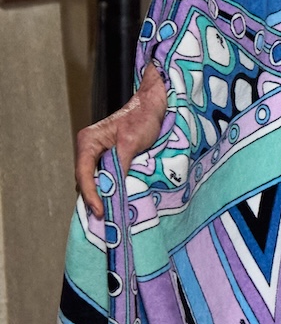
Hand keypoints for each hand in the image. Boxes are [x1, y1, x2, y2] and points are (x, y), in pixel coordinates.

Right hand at [76, 63, 168, 217]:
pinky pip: (104, 176)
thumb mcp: (132, 142)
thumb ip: (120, 164)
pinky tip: (117, 199)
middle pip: (86, 179)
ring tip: (111, 213)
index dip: (90, 194)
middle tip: (105, 218)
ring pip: (94, 180)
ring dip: (102, 194)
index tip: (100, 210)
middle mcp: (88, 148)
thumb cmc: (142, 118)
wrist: (153, 105)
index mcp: (88, 141)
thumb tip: (113, 188)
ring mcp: (97, 153)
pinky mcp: (108, 157)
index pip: (83, 173)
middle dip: (94, 198)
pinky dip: (109, 188)